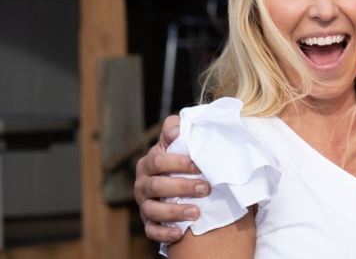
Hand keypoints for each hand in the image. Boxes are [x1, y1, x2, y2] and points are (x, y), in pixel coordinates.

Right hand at [134, 115, 209, 242]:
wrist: (182, 182)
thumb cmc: (182, 158)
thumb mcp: (179, 140)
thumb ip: (176, 129)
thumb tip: (176, 131)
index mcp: (149, 163)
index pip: (158, 161)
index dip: (178, 163)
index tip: (199, 165)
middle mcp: (143, 184)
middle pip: (156, 186)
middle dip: (182, 187)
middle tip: (205, 188)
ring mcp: (144, 204)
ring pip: (152, 210)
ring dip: (174, 212)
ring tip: (196, 213)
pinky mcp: (149, 222)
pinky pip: (151, 231)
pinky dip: (164, 233)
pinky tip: (180, 234)